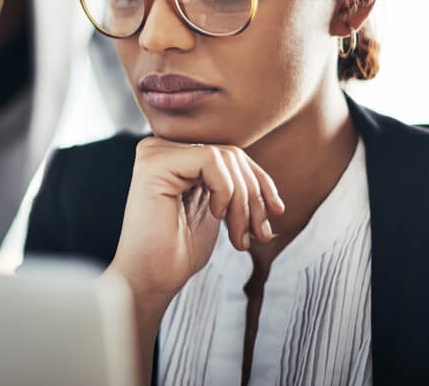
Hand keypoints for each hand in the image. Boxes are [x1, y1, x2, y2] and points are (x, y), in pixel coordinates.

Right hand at [109, 137, 285, 308]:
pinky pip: (209, 159)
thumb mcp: (215, 209)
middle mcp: (161, 148)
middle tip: (259, 235)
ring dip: (243, 201)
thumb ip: (229, 183)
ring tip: (239, 237)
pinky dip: (225, 190)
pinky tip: (215, 215)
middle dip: (254, 196)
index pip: (229, 154)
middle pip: (230, 154)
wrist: (151, 280)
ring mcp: (155, 153)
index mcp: (173, 156)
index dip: (259, 181)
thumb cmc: (179, 251)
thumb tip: (263, 176)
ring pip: (224, 156)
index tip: (277, 212)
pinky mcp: (154, 163)